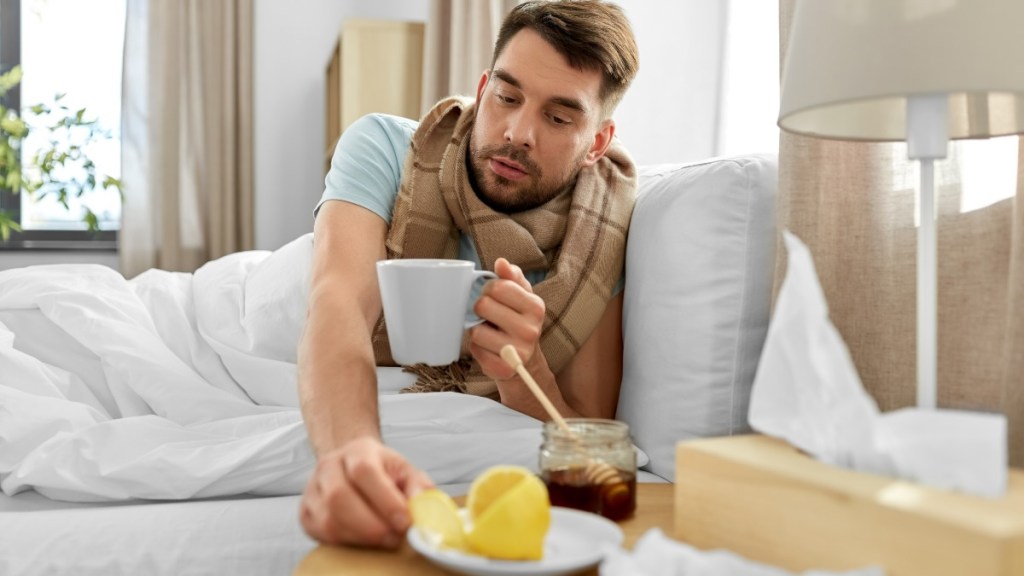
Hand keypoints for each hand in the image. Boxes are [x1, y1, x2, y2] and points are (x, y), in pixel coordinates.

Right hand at [299, 436, 433, 547]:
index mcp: (357, 451)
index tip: (404, 521)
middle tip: (394, 538)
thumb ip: (418, 486)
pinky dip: (345, 542)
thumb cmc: (381, 470)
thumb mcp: (404, 470)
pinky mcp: (306, 512)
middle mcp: (329, 466)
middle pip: (339, 497)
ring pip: (328, 519)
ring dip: (359, 537)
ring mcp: (312, 489)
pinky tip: (363, 540)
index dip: (385, 500)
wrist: (351, 464)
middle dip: (370, 525)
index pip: (364, 472)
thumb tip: (424, 504)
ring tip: (383, 540)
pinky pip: (321, 533)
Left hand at [468, 257, 545, 379]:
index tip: (492, 296)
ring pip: (476, 331)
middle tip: (489, 315)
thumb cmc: (519, 321)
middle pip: (483, 306)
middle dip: (480, 308)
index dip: (488, 289)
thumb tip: (501, 262)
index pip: (497, 287)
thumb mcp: (522, 296)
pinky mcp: (504, 369)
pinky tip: (489, 348)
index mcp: (536, 307)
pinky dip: (477, 348)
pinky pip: (475, 351)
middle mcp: (530, 330)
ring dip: (477, 330)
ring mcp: (518, 352)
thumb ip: (512, 277)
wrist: (526, 361)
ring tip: (489, 333)